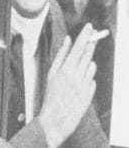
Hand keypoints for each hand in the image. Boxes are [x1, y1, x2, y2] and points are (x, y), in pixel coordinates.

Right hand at [38, 24, 106, 147]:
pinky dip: (87, 81)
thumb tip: (68, 40)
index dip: (85, 36)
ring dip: (87, 66)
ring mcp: (84, 84)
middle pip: (88, 53)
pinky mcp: (90, 93)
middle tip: (95, 35)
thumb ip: (60, 55)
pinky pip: (92, 80)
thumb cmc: (51, 97)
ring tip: (77, 75)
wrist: (55, 120)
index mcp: (64, 69)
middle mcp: (76, 75)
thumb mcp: (51, 74)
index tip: (90, 26)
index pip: (78, 47)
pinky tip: (78, 88)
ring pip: (92, 66)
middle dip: (92, 43)